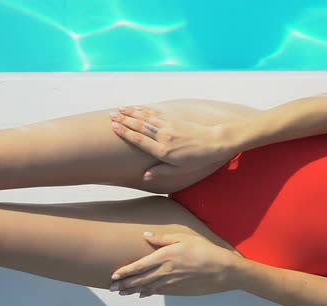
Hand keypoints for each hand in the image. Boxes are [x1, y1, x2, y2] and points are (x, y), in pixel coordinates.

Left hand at [109, 232, 240, 297]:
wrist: (223, 270)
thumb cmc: (204, 250)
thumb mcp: (183, 237)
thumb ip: (162, 238)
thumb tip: (145, 235)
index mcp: (165, 256)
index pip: (139, 266)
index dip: (125, 272)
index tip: (114, 275)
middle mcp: (166, 271)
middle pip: (140, 280)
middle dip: (124, 284)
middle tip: (112, 288)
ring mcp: (172, 282)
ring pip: (147, 288)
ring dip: (133, 290)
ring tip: (122, 293)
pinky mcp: (179, 290)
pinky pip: (160, 292)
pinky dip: (148, 293)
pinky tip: (142, 294)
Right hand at [110, 105, 239, 180]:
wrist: (216, 141)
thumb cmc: (197, 159)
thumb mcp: (180, 170)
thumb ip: (161, 171)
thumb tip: (145, 175)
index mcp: (163, 151)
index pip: (139, 140)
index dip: (125, 133)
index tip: (114, 127)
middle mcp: (163, 137)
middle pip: (139, 126)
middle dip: (124, 120)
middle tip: (110, 116)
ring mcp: (169, 126)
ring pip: (145, 118)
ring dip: (131, 113)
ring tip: (118, 110)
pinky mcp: (174, 119)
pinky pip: (156, 113)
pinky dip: (144, 110)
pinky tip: (137, 108)